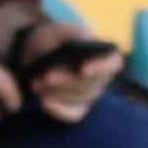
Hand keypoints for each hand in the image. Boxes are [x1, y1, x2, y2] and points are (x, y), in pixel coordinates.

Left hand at [9, 24, 123, 122]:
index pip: (112, 63)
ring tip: (35, 84)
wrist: (41, 53)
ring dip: (56, 93)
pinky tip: (43, 102)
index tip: (82, 69)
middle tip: (45, 77)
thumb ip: (67, 40)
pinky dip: (58, 110)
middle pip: (91, 84)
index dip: (100, 67)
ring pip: (79, 99)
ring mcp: (90, 95)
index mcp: (105, 54)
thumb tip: (69, 56)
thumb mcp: (59, 32)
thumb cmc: (55, 39)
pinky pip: (72, 114)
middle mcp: (102, 78)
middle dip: (66, 81)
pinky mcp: (77, 109)